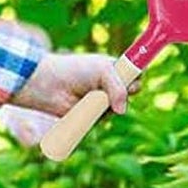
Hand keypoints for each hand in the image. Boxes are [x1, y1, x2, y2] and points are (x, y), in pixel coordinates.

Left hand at [11, 51, 134, 118]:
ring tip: (88, 94)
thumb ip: (119, 89)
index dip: (137, 76)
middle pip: (132, 92)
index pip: (136, 73)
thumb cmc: (76, 70)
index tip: (134, 76)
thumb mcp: (103, 71)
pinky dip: (95, 113)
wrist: (49, 84)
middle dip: (123, 91)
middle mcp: (110, 85)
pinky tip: (82, 105)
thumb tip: (122, 112)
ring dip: (105, 102)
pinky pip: (102, 118)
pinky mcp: (91, 116)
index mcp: (115, 68)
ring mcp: (102, 101)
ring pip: (117, 108)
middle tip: (107, 85)